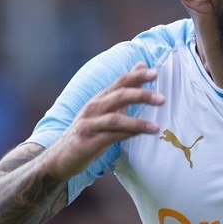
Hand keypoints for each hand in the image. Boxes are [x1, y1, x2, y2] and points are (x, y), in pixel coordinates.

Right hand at [42, 63, 164, 178]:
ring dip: (137, 122)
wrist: (60, 157)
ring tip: (156, 126)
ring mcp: (89, 125)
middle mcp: (93, 108)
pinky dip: (126, 135)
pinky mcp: (87, 142)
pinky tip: (140, 137)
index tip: (155, 73)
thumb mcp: (105, 111)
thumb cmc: (88, 133)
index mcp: (99, 99)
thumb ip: (123, 93)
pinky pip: (110, 137)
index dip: (136, 76)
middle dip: (141, 95)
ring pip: (115, 119)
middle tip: (162, 98)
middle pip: (119, 96)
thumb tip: (141, 66)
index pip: (119, 82)